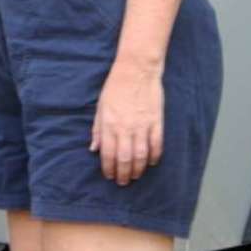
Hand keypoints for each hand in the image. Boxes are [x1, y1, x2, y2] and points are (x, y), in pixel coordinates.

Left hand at [90, 60, 163, 185]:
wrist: (136, 69)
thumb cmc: (116, 86)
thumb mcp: (101, 106)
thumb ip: (98, 129)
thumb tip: (94, 148)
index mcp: (109, 124)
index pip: (108, 154)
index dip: (108, 168)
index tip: (109, 176)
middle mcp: (125, 128)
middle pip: (124, 159)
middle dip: (123, 174)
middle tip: (123, 182)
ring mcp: (142, 125)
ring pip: (141, 155)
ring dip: (138, 169)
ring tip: (136, 175)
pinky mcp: (156, 121)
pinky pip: (156, 144)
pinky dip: (154, 156)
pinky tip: (151, 162)